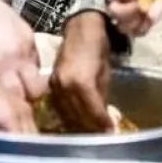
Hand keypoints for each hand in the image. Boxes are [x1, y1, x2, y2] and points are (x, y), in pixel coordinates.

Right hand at [49, 13, 114, 131]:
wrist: (81, 28)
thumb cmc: (98, 47)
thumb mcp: (105, 74)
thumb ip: (102, 97)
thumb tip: (104, 119)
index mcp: (82, 82)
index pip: (93, 112)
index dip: (103, 125)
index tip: (111, 133)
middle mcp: (65, 86)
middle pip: (78, 117)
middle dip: (91, 129)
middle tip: (101, 135)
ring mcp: (55, 85)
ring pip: (66, 114)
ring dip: (78, 124)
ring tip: (90, 131)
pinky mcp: (51, 83)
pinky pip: (58, 105)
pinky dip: (68, 114)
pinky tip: (76, 119)